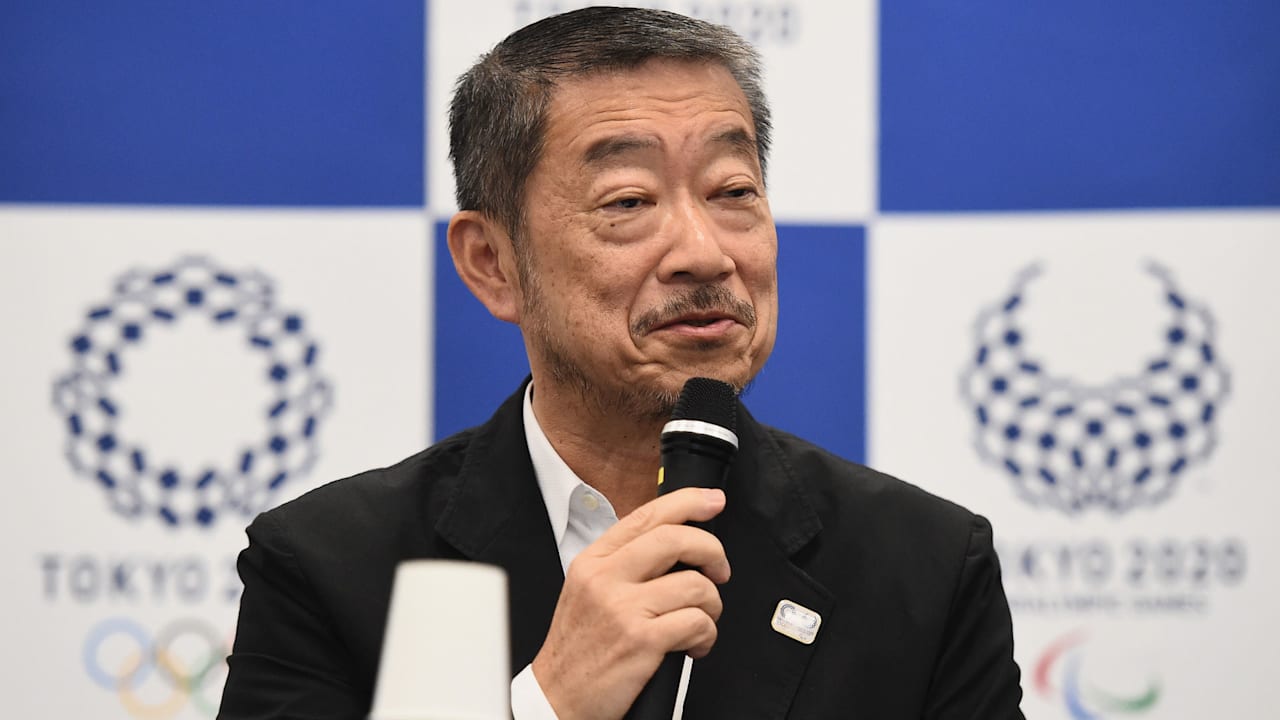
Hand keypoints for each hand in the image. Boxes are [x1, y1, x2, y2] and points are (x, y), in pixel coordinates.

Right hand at [531, 487, 730, 719]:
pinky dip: (706, 635)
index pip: (647, 516)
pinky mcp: (641, 640)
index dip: (688, 502)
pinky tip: (694, 645)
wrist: (557, 697)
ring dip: (712, 604)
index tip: (713, 501)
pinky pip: (696, 623)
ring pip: (695, 584)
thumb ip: (624, 563)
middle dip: (712, 551)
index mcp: (594, 560)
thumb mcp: (587, 591)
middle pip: (675, 540)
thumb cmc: (579, 647)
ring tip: (702, 620)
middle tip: (720, 570)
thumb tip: (675, 543)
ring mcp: (623, 608)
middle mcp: (606, 578)